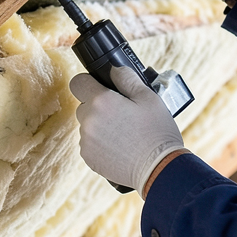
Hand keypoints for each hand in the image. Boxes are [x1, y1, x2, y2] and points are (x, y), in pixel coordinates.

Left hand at [69, 66, 184, 196]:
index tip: (100, 87)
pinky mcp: (88, 158)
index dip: (88, 82)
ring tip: (124, 133)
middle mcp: (88, 120)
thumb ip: (127, 78)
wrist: (158, 168)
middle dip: (98, 106)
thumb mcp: (149, 98)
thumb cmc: (156, 132)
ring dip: (99, 125)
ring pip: (87, 125)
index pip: (78, 82)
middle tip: (122, 113)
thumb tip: (113, 68)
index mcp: (102, 101)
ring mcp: (86, 141)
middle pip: (84, 105)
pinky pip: (89, 143)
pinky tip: (120, 146)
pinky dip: (100, 143)